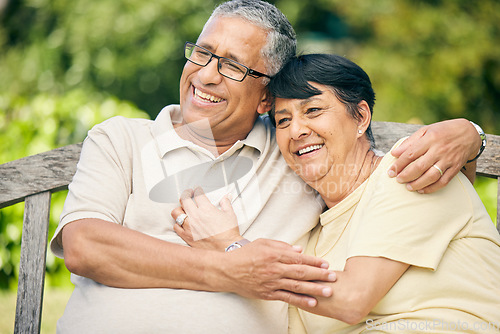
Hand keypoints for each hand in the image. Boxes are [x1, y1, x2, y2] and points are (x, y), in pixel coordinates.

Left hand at [172, 187, 241, 250]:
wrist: (226, 248)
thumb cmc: (229, 232)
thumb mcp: (230, 215)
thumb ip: (226, 203)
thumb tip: (226, 197)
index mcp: (206, 209)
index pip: (197, 194)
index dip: (197, 190)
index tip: (197, 189)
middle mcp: (196, 216)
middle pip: (184, 200)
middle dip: (185, 194)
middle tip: (188, 194)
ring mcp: (189, 226)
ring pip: (176, 212)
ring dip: (179, 208)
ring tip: (183, 208)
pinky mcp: (186, 236)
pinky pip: (176, 226)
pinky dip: (178, 223)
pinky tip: (182, 222)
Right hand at [218, 239, 335, 308]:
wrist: (227, 271)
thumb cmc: (245, 255)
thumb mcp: (262, 243)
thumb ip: (281, 246)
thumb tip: (299, 250)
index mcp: (274, 255)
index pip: (298, 258)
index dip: (314, 261)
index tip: (326, 263)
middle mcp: (274, 269)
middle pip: (301, 272)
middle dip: (319, 274)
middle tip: (333, 277)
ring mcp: (271, 283)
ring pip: (296, 286)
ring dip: (314, 289)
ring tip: (328, 291)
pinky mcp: (268, 294)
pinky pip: (287, 298)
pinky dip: (300, 301)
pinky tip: (312, 302)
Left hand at [388, 119, 479, 192]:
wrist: (469, 133)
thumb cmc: (443, 131)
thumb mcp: (425, 131)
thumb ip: (409, 142)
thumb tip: (394, 153)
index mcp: (430, 139)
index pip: (411, 154)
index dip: (399, 165)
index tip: (390, 172)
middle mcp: (439, 150)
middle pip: (420, 167)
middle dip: (406, 176)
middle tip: (398, 180)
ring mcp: (448, 160)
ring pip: (431, 176)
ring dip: (418, 184)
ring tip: (408, 187)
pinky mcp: (455, 168)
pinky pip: (443, 181)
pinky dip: (432, 188)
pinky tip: (422, 190)